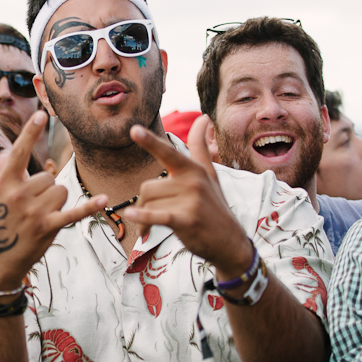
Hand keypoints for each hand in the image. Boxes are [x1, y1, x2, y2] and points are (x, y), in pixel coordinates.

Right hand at [0, 111, 106, 291]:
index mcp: (2, 186)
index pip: (18, 153)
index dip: (30, 133)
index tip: (40, 115)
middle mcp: (19, 196)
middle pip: (47, 176)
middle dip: (45, 187)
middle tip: (32, 205)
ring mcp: (35, 212)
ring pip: (60, 191)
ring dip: (57, 200)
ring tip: (42, 214)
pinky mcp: (49, 228)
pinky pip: (73, 212)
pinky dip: (89, 207)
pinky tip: (104, 200)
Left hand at [124, 116, 252, 277]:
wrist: (230, 243)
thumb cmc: (214, 207)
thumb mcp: (210, 175)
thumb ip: (200, 147)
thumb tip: (203, 117)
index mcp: (193, 169)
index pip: (168, 152)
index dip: (150, 141)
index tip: (133, 129)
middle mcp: (193, 182)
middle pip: (147, 188)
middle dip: (143, 205)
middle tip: (149, 218)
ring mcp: (192, 200)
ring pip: (149, 204)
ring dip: (143, 219)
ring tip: (150, 229)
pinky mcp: (188, 220)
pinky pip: (157, 215)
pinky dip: (143, 217)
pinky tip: (132, 215)